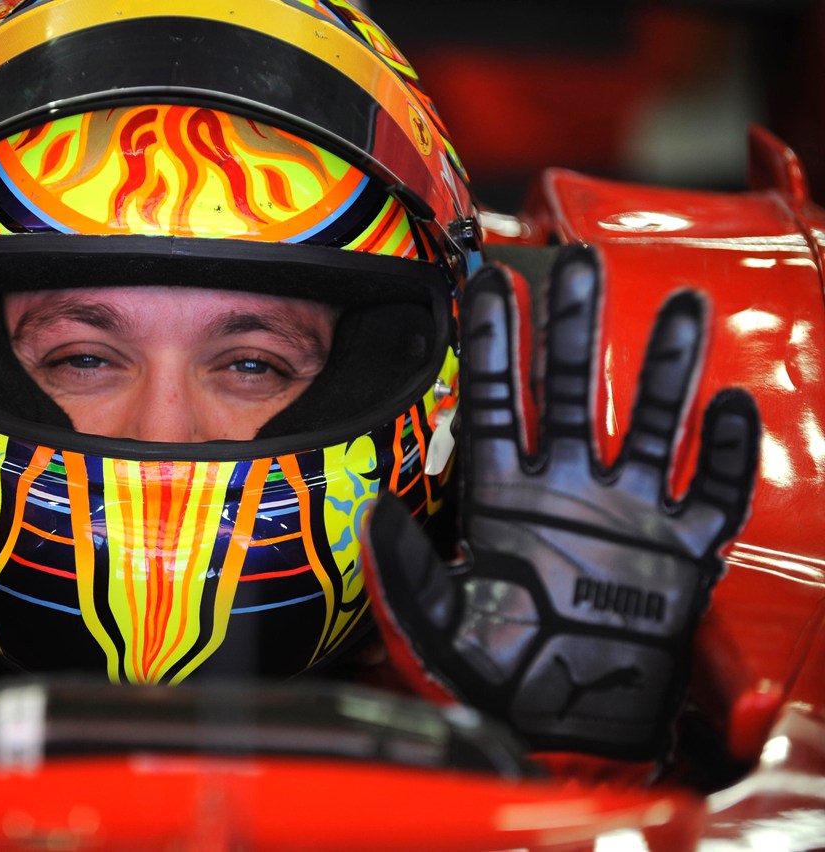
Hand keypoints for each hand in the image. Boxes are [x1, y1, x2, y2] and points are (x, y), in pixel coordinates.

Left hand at [362, 245, 759, 759]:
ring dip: (666, 367)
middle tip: (579, 260)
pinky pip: (714, 491)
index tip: (489, 279)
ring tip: (684, 304)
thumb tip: (372, 512)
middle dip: (574, 326)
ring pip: (652, 422)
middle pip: (571, 389)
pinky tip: (731, 408)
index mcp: (503, 496)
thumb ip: (403, 569)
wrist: (565, 728)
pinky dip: (727, 453)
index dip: (492, 341)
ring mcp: (628, 513)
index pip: (494, 399)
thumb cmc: (495, 679)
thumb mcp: (435, 623)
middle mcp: (565, 489)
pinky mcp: (681, 549)